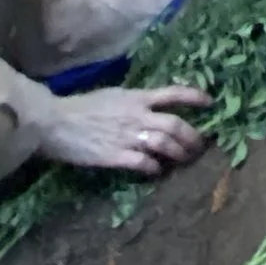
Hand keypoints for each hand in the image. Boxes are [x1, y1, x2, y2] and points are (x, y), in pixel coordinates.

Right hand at [38, 83, 208, 175]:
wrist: (55, 122)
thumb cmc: (82, 107)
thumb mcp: (113, 95)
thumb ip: (136, 101)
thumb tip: (155, 106)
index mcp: (136, 97)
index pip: (173, 93)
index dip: (195, 97)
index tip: (210, 102)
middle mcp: (136, 115)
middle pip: (175, 125)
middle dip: (192, 137)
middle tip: (199, 146)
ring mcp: (127, 136)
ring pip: (164, 145)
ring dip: (178, 154)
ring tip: (183, 160)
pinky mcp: (115, 156)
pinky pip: (144, 163)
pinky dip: (155, 169)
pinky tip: (157, 172)